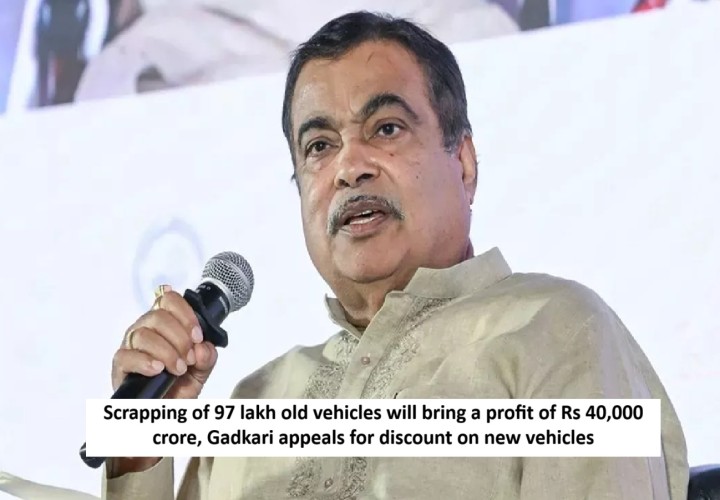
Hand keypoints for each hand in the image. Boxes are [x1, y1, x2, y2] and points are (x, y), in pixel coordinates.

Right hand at [112, 284, 217, 399]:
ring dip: (166, 352)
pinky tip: (158, 370)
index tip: (197, 337)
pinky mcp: (120, 366)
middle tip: (189, 359)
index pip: (169, 300)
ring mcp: (131, 346)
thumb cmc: (180, 385)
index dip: (185, 315)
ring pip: (143, 334)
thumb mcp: (202, 369)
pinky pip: (126, 356)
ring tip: (177, 369)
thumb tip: (202, 348)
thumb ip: (207, 356)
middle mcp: (145, 329)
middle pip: (158, 316)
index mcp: (165, 323)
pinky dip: (145, 362)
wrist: (169, 409)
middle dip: (179, 338)